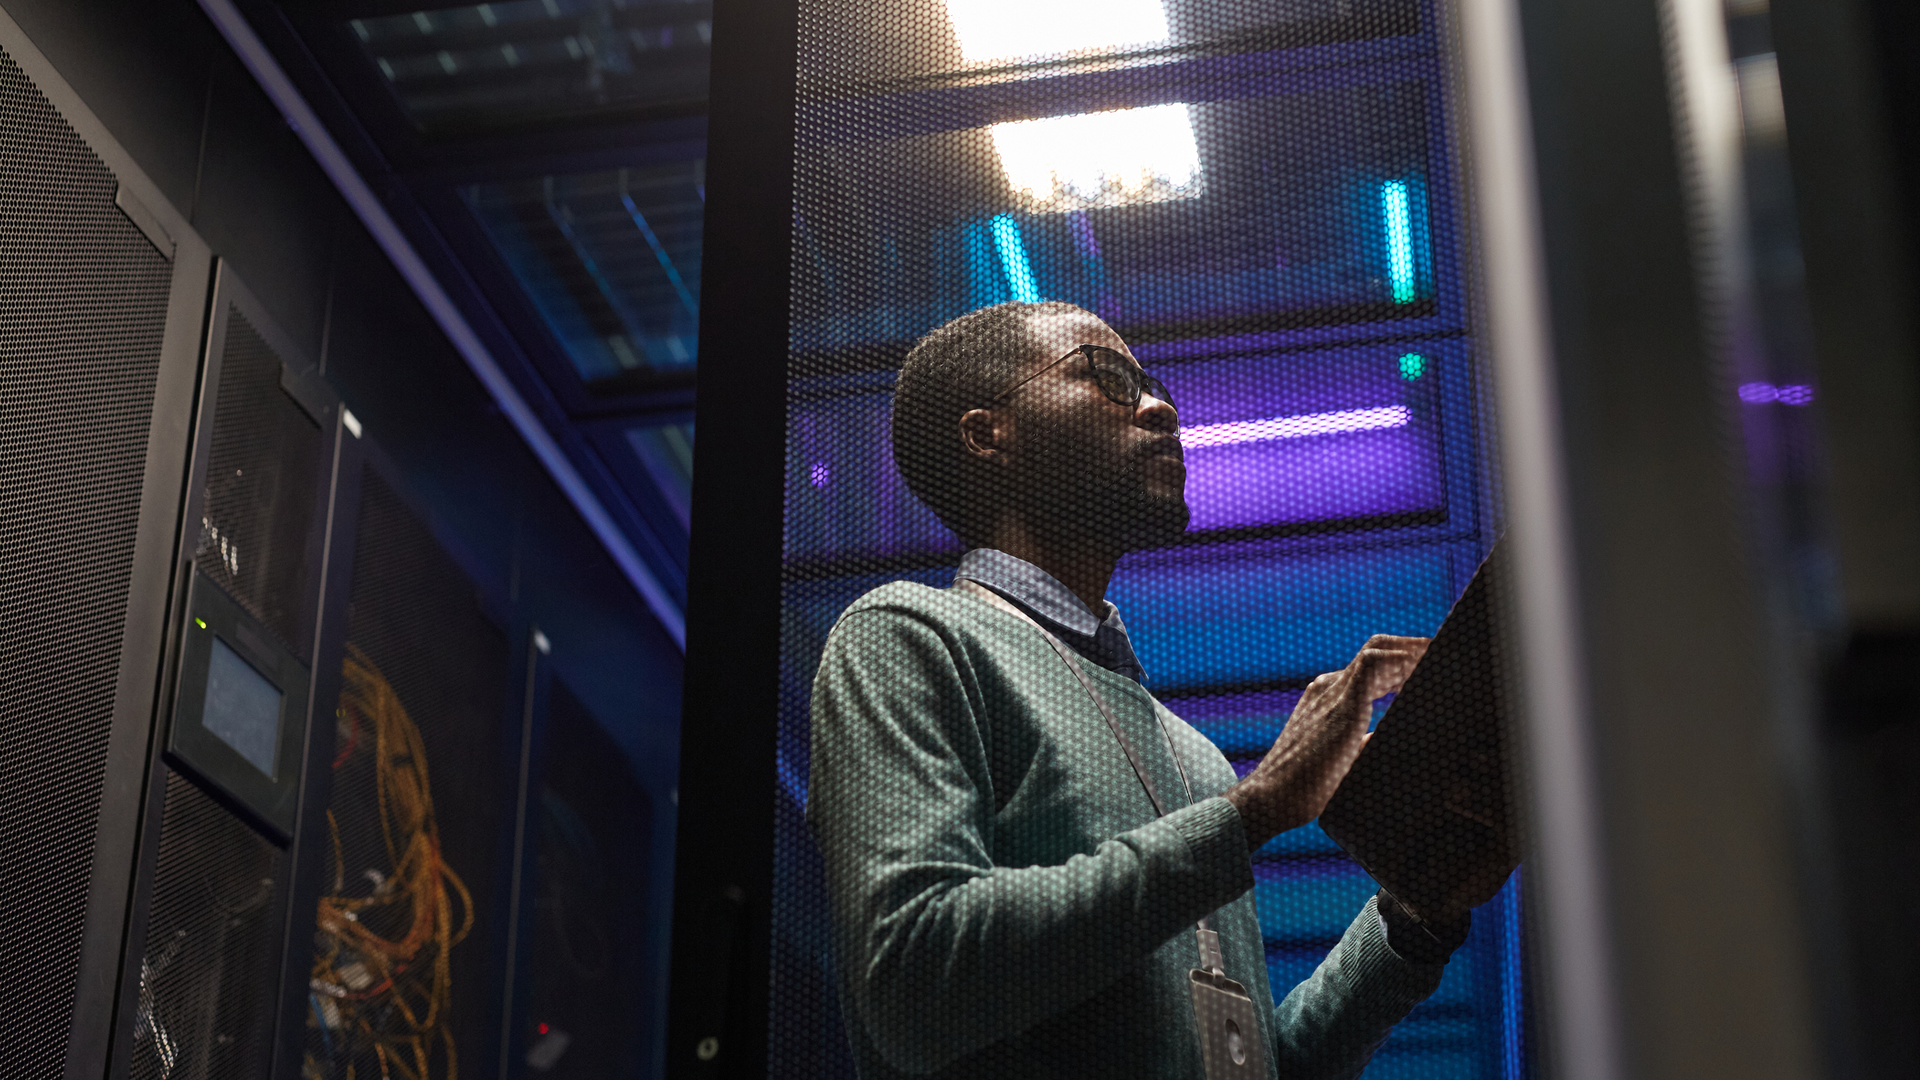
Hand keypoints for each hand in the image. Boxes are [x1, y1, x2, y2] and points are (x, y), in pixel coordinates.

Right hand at [1224, 635, 1428, 849]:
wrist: (1271, 798)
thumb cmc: (1303, 788)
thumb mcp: (1341, 759)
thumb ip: (1362, 744)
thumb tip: (1382, 738)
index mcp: (1327, 699)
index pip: (1370, 668)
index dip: (1402, 664)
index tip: (1429, 668)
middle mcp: (1328, 688)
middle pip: (1376, 649)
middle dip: (1412, 648)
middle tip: (1443, 655)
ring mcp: (1331, 692)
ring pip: (1378, 650)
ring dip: (1413, 649)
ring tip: (1442, 655)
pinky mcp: (1341, 704)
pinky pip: (1375, 664)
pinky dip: (1402, 660)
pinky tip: (1424, 667)